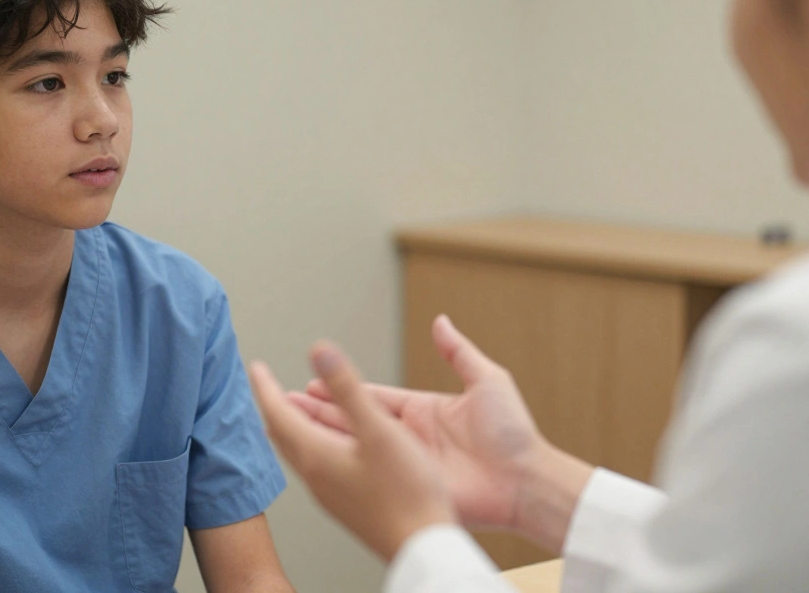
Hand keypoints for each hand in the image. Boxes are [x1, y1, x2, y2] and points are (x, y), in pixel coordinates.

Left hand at [249, 345, 455, 561]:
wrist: (422, 547)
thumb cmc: (407, 492)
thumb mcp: (378, 429)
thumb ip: (347, 388)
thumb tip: (319, 350)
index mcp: (317, 455)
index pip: (279, 413)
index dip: (266, 386)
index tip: (255, 367)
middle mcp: (317, 476)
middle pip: (284, 435)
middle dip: (274, 406)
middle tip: (266, 387)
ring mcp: (331, 492)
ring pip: (300, 452)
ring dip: (293, 426)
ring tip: (292, 411)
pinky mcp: (347, 503)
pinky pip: (317, 466)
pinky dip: (312, 444)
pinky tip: (328, 447)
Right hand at [287, 315, 546, 533]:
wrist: (525, 480)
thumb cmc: (513, 434)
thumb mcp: (487, 381)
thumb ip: (459, 352)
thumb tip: (441, 321)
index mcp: (423, 410)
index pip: (372, 396)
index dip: (341, 388)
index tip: (311, 381)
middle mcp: (409, 437)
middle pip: (354, 420)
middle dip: (318, 412)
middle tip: (282, 402)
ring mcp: (406, 464)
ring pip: (353, 448)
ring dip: (320, 438)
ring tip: (286, 428)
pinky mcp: (409, 487)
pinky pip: (368, 476)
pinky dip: (340, 469)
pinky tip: (315, 464)